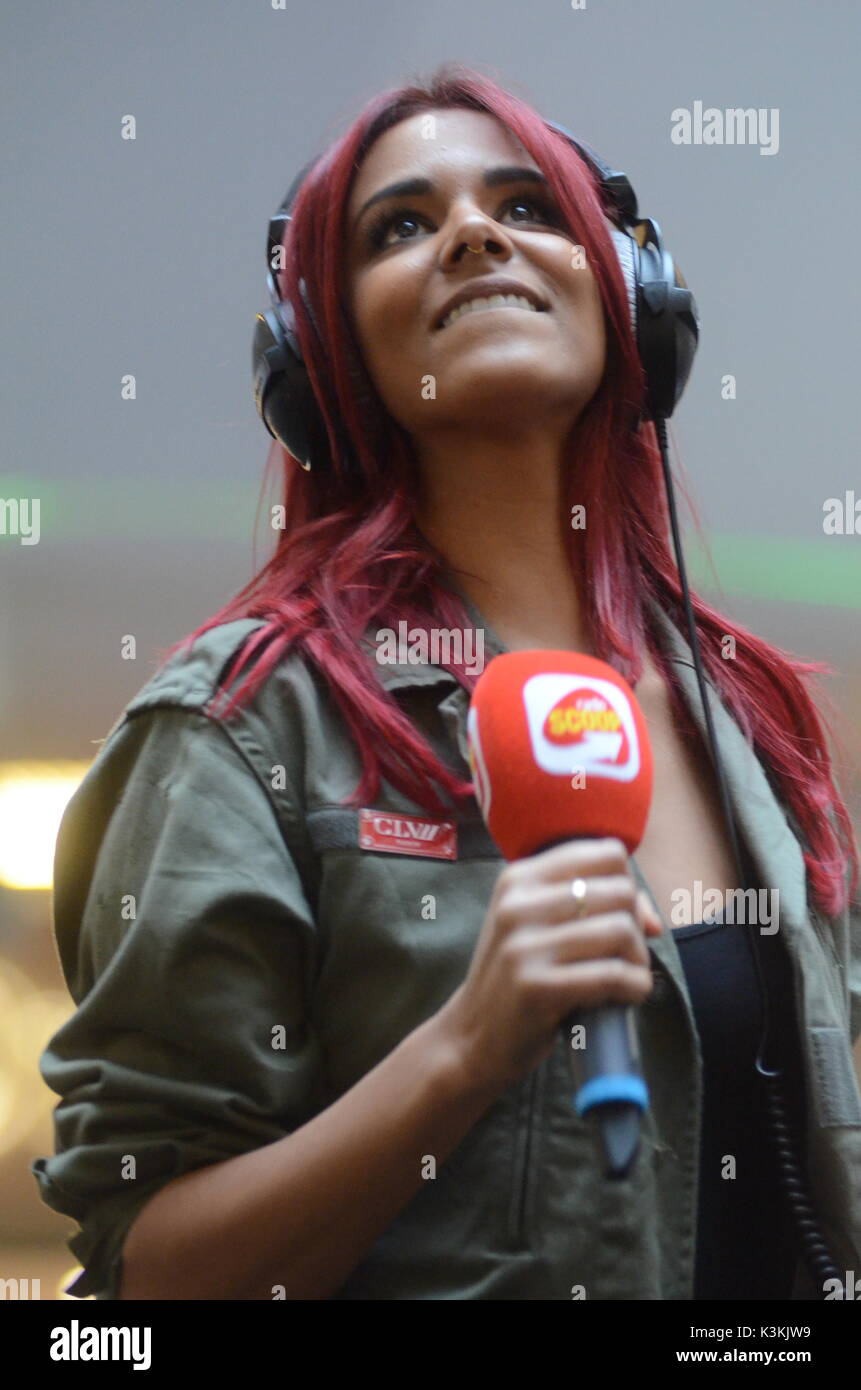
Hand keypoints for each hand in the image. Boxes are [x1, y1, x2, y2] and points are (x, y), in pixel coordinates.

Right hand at [437, 838, 661, 1093]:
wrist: (473, 1035)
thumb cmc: (518, 976)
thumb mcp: (539, 927)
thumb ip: (595, 908)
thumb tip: (653, 921)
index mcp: (519, 878)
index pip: (606, 854)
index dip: (628, 885)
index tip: (620, 917)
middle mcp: (518, 904)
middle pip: (620, 891)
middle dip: (636, 926)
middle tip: (625, 956)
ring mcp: (524, 945)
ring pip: (621, 930)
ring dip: (638, 960)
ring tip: (626, 978)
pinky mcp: (537, 987)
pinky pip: (612, 975)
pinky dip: (634, 987)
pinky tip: (625, 996)